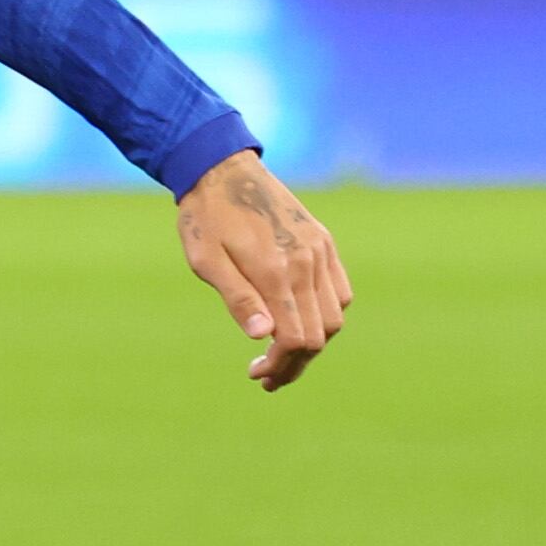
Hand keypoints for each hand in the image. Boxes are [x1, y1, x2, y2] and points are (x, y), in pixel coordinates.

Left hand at [175, 150, 350, 390]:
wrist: (222, 170)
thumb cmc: (206, 218)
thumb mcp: (206, 262)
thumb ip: (238, 299)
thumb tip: (263, 337)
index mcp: (277, 271)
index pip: (296, 338)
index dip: (281, 366)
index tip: (258, 375)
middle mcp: (307, 262)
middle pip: (320, 333)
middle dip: (296, 362)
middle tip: (267, 376)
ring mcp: (320, 250)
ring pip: (335, 315)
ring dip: (313, 341)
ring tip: (282, 353)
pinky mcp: (323, 242)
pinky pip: (339, 290)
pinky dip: (326, 314)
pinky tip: (297, 320)